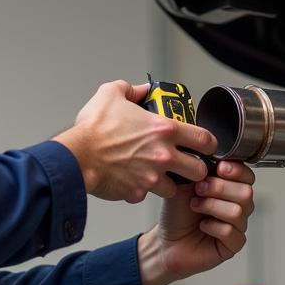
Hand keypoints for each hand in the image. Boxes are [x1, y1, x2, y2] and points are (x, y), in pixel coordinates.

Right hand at [54, 80, 216, 202]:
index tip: (205, 145)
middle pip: (199, 171)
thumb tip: (142, 89)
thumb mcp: (111, 94)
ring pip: (174, 188)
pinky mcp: (137, 192)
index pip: (205, 139)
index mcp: (164, 130)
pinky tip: (132, 180)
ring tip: (156, 174)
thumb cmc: (93, 128)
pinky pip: (145, 195)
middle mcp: (163, 155)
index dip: (209, 144)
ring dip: (168, 183)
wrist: (75, 156)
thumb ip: (132, 89)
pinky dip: (141, 190)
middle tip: (185, 165)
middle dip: (195, 169)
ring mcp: (151, 177)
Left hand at [137, 159, 255, 284]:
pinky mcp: (233, 245)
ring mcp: (238, 226)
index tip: (219, 168)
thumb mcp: (184, 183)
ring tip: (196, 206)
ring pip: (238, 211)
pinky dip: (212, 227)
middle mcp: (238, 205)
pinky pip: (231, 232)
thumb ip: (198, 169)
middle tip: (199, 189)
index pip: (247, 175)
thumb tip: (207, 155)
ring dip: (212, 206)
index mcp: (230, 187)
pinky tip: (202, 225)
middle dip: (219, 188)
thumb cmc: (177, 213)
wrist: (166, 240)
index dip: (236, 170)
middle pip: (246, 192)